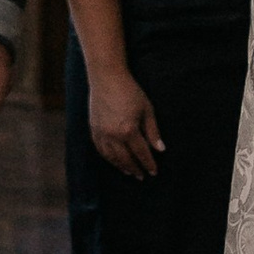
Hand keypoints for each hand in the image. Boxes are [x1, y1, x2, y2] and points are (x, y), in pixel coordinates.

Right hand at [84, 63, 163, 180]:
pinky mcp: (93, 129)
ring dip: (121, 166)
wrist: (106, 77)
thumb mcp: (147, 109)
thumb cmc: (130, 91)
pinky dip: (108, 158)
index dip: (149, 164)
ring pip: (111, 157)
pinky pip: (100, 149)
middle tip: (142, 176)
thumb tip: (160, 149)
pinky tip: (114, 160)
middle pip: (125, 159)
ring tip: (129, 172)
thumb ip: (153, 131)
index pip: (141, 153)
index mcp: (128, 130)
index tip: (154, 172)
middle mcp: (113, 135)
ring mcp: (101, 133)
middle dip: (135, 169)